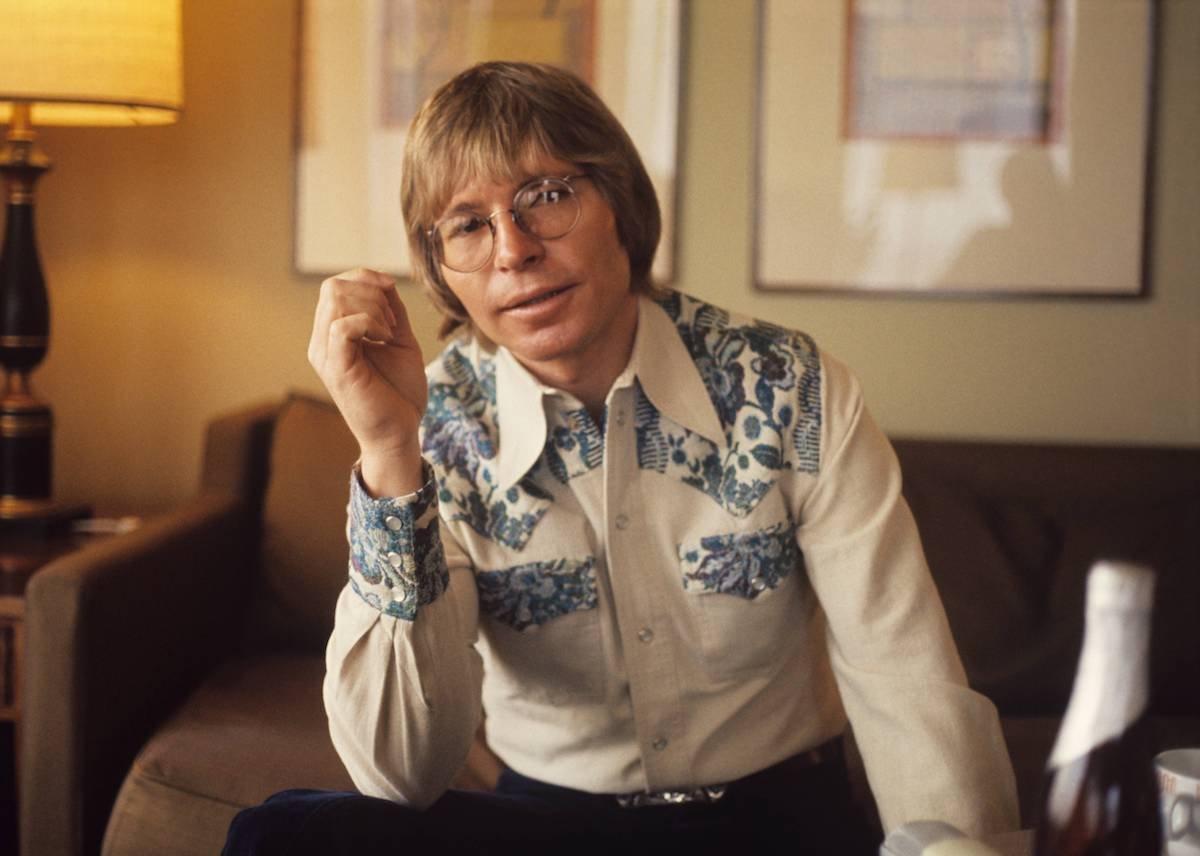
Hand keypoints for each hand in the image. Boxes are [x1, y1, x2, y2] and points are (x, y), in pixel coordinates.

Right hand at [308, 268, 427, 495]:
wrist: (400, 433)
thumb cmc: (400, 393)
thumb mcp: (399, 341)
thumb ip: (391, 311)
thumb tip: (386, 282)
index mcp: (333, 334)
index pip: (335, 285)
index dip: (365, 277)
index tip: (392, 293)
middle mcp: (322, 342)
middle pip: (332, 286)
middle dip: (371, 291)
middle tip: (392, 321)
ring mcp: (325, 355)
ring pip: (336, 300)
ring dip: (374, 308)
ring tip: (390, 333)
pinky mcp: (336, 368)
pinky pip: (342, 325)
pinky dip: (370, 323)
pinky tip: (385, 340)